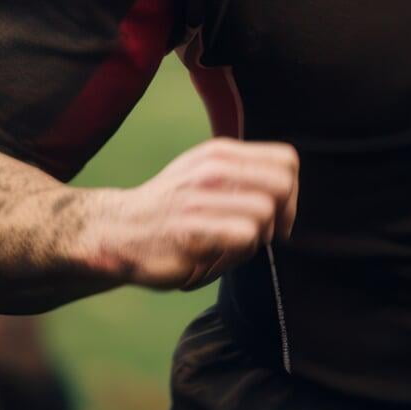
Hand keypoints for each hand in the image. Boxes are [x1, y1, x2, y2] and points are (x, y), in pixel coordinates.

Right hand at [108, 138, 298, 290]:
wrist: (118, 230)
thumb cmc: (172, 207)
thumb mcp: (205, 172)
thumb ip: (245, 173)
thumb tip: (289, 190)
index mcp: (220, 153)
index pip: (286, 161)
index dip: (292, 192)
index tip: (280, 215)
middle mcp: (211, 170)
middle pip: (281, 186)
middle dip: (283, 215)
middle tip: (265, 234)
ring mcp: (199, 199)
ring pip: (264, 215)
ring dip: (257, 238)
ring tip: (232, 245)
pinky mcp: (191, 231)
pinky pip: (244, 238)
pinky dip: (240, 253)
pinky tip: (219, 256)